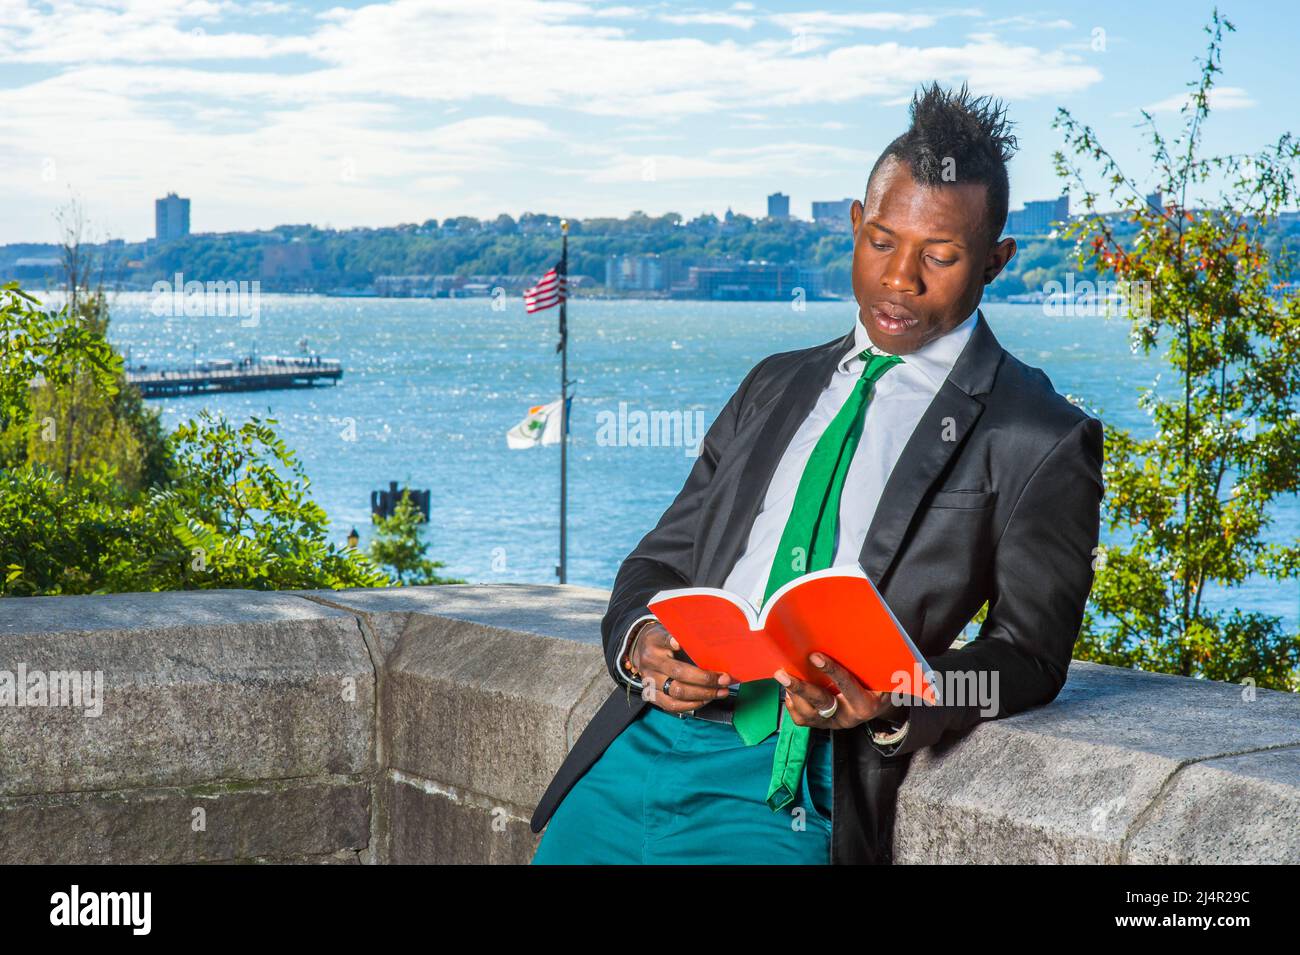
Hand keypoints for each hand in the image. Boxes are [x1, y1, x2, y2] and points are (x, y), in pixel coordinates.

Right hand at [629, 622, 732, 713]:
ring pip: (676, 692)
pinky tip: (706, 700)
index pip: (665, 640)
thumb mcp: (670, 631)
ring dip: (702, 694)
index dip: (673, 642)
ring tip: (720, 692)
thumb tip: (714, 645)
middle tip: (724, 679)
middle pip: (678, 672)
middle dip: (705, 678)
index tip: (680, 643)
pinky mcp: (651, 695)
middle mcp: (651, 662)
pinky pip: (671, 705)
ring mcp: (649, 680)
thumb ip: (686, 637)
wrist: (642, 651)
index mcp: (655, 642)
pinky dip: (692, 705)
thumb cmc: (664, 642)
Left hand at [775, 652, 899, 729]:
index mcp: (865, 703)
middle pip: (821, 702)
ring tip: (785, 678)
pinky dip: (793, 705)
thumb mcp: (881, 677)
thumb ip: (867, 666)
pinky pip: (803, 720)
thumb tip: (851, 641)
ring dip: (794, 695)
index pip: (846, 685)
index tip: (814, 656)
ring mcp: (834, 723)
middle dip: (800, 688)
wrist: (878, 707)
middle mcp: (848, 716)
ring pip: (808, 714)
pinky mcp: (824, 725)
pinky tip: (791, 692)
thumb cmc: (878, 686)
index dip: (831, 670)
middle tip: (783, 674)